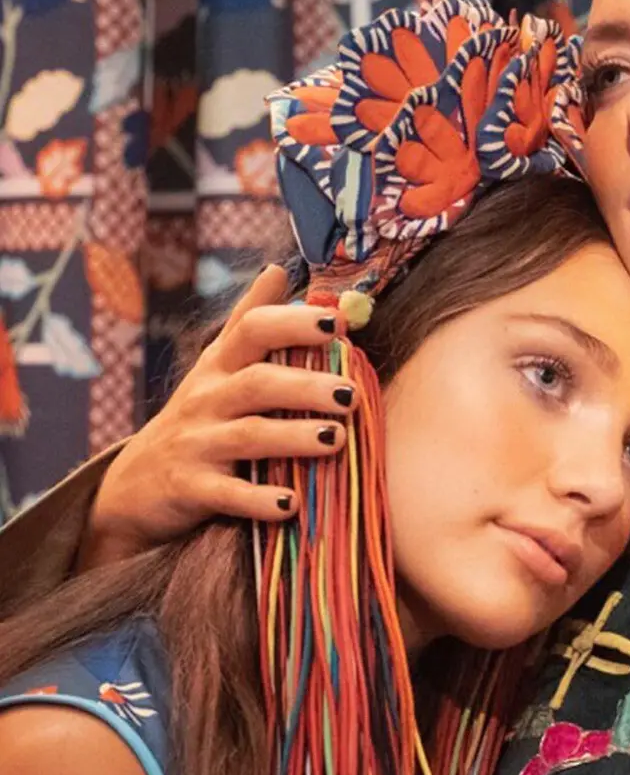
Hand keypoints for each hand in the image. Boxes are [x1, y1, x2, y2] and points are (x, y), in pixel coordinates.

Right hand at [82, 266, 356, 568]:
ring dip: (294, 437)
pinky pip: (227, 494)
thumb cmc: (197, 418)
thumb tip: (279, 269)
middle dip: (305, 386)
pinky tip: (292, 505)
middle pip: (258, 383)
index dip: (293, 323)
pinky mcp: (189, 489)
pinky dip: (259, 501)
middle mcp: (207, 399)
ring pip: (248, 437)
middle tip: (350, 394)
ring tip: (337, 439)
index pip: (253, 330)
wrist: (133, 489)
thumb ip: (250, 321)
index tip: (337, 324)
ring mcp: (196, 444)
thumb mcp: (216, 367)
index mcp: (220, 366)